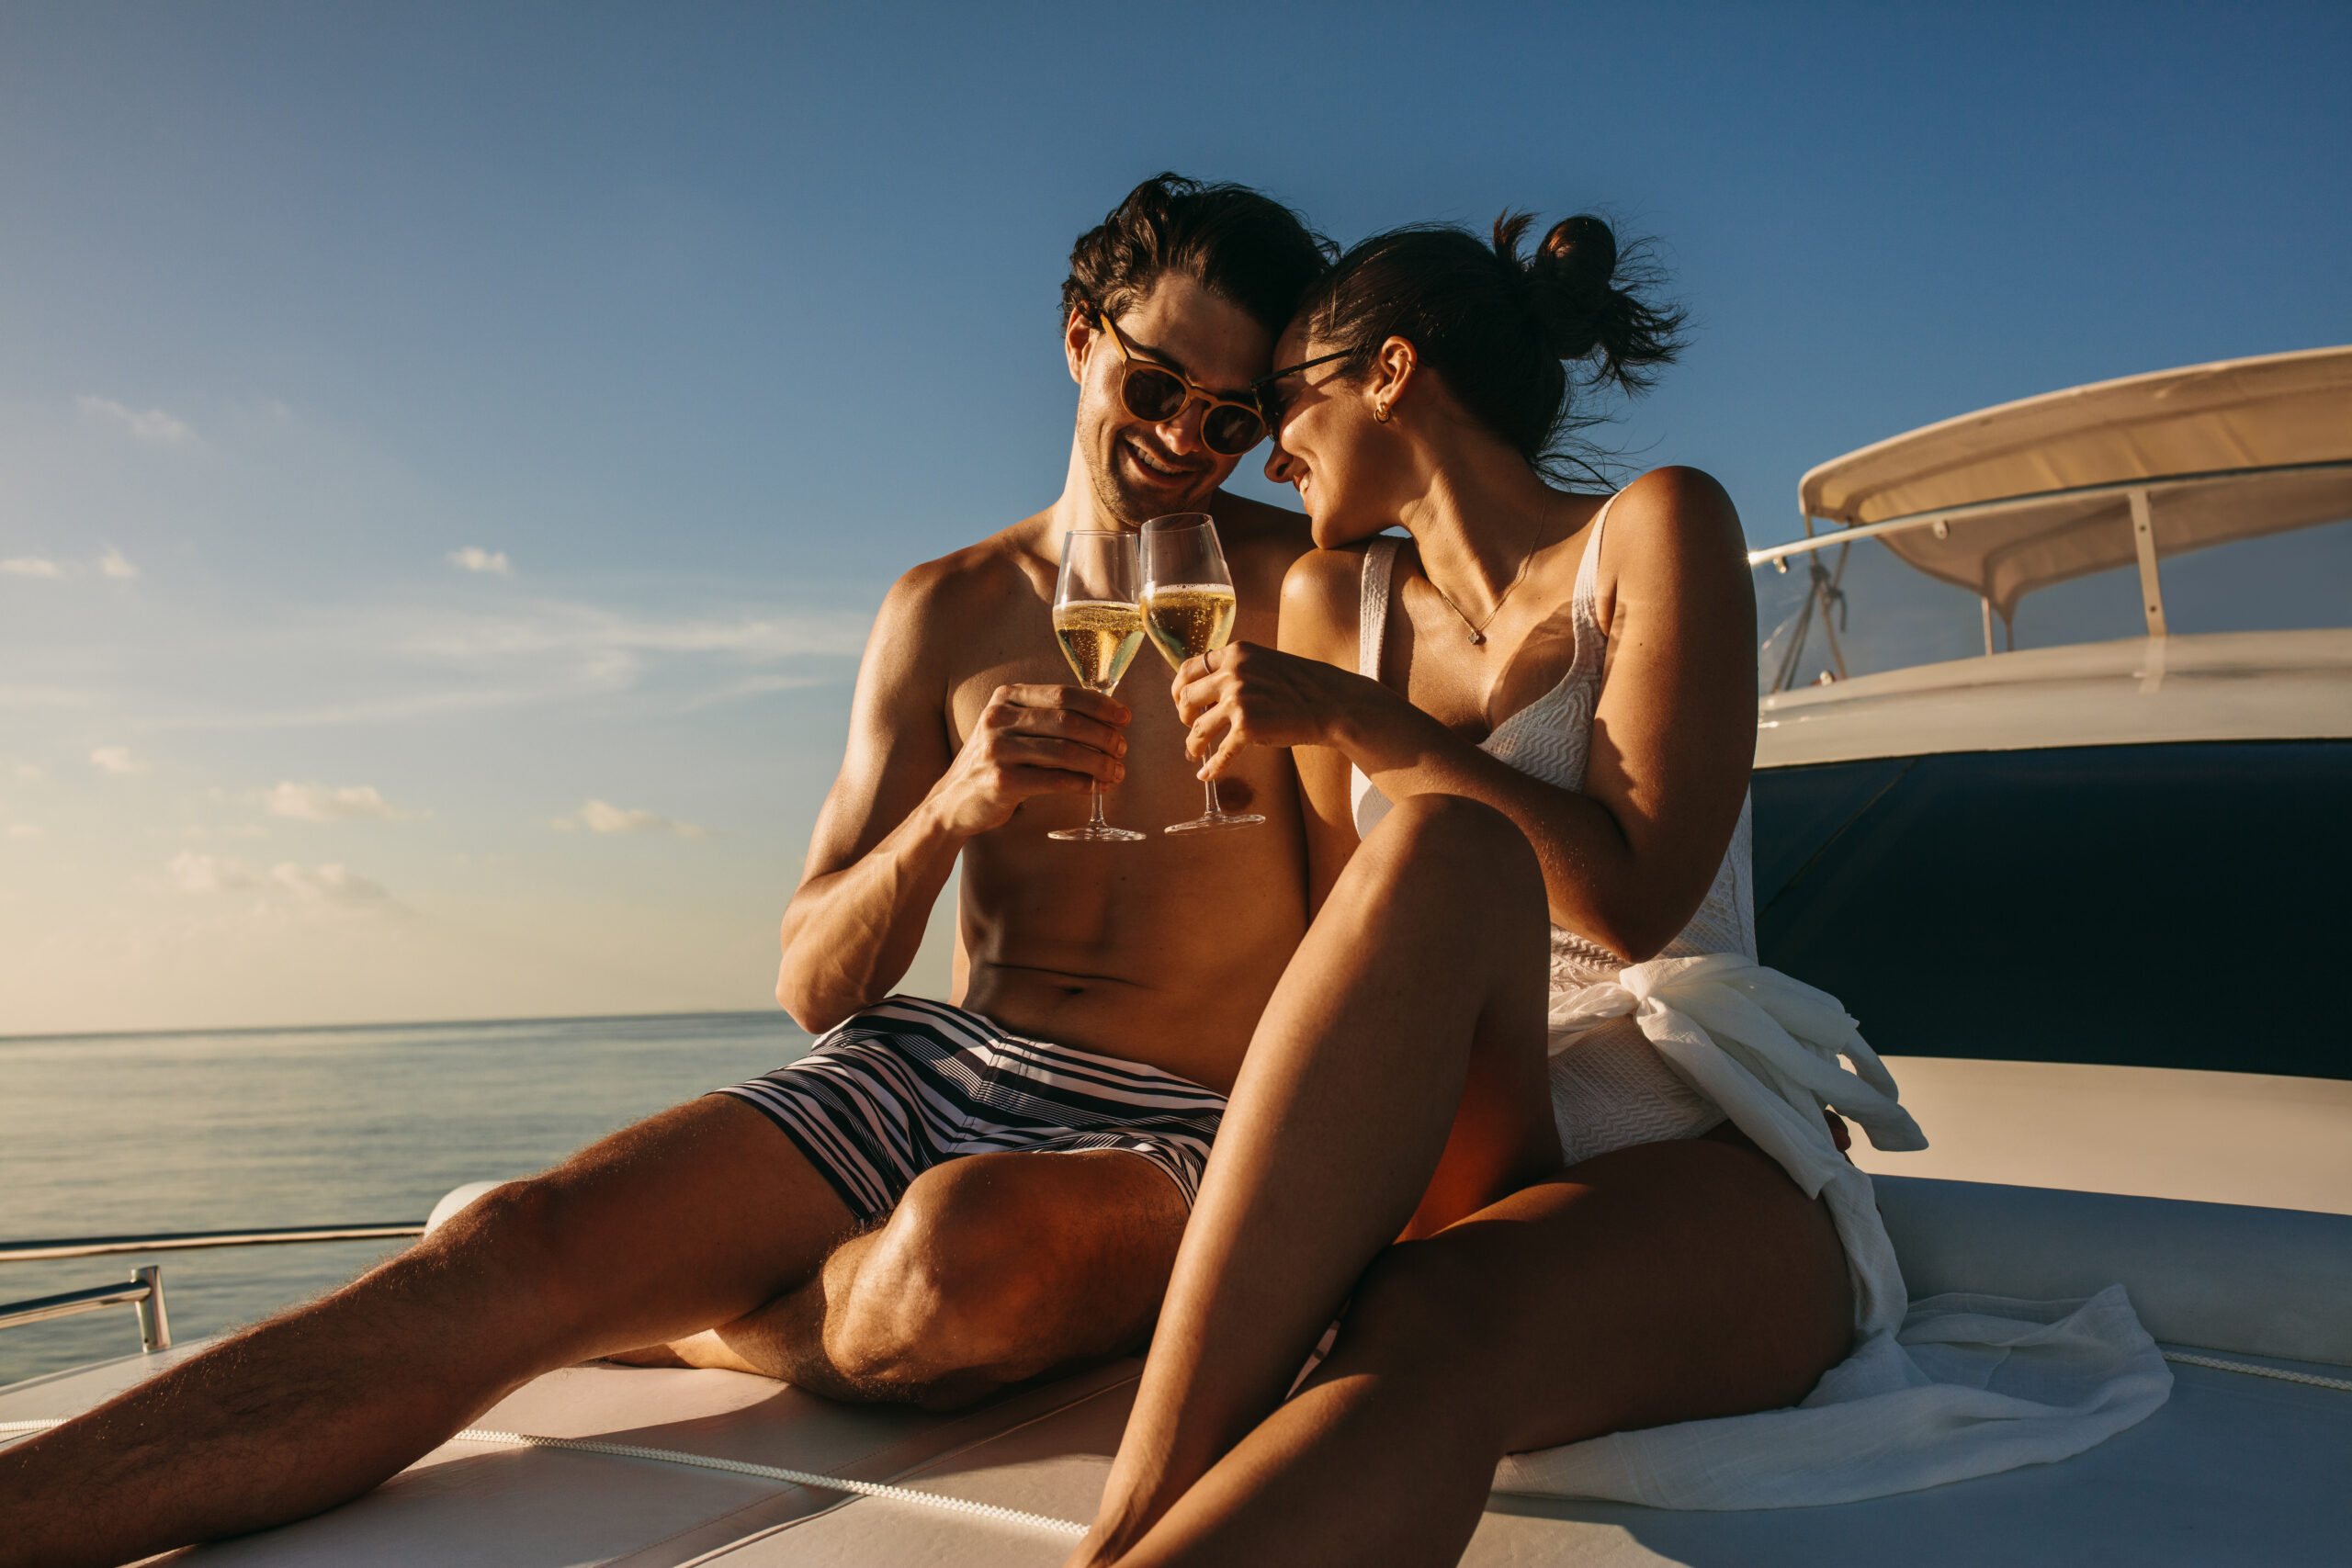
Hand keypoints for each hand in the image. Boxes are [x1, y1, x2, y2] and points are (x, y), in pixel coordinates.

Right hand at [932, 684, 1129, 835]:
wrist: (953, 801)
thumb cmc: (996, 763)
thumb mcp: (1012, 729)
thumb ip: (1048, 719)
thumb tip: (1107, 720)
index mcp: (1006, 698)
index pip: (1063, 694)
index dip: (1100, 705)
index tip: (1124, 717)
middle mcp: (998, 719)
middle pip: (1068, 721)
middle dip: (1104, 735)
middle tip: (1122, 749)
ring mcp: (997, 749)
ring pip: (1065, 751)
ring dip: (1099, 762)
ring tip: (1116, 771)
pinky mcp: (1002, 781)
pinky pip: (1055, 780)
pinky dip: (1083, 783)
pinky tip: (1097, 787)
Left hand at [1172, 641, 1350, 780]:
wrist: (1332, 702)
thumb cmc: (1302, 685)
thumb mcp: (1264, 662)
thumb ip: (1237, 670)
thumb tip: (1208, 691)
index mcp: (1236, 653)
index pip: (1189, 668)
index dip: (1179, 688)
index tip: (1182, 702)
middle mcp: (1233, 673)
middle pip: (1187, 698)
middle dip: (1184, 716)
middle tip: (1191, 726)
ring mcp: (1239, 700)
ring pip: (1198, 727)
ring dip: (1193, 744)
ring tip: (1194, 753)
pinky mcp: (1249, 728)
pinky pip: (1221, 752)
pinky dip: (1212, 767)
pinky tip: (1206, 774)